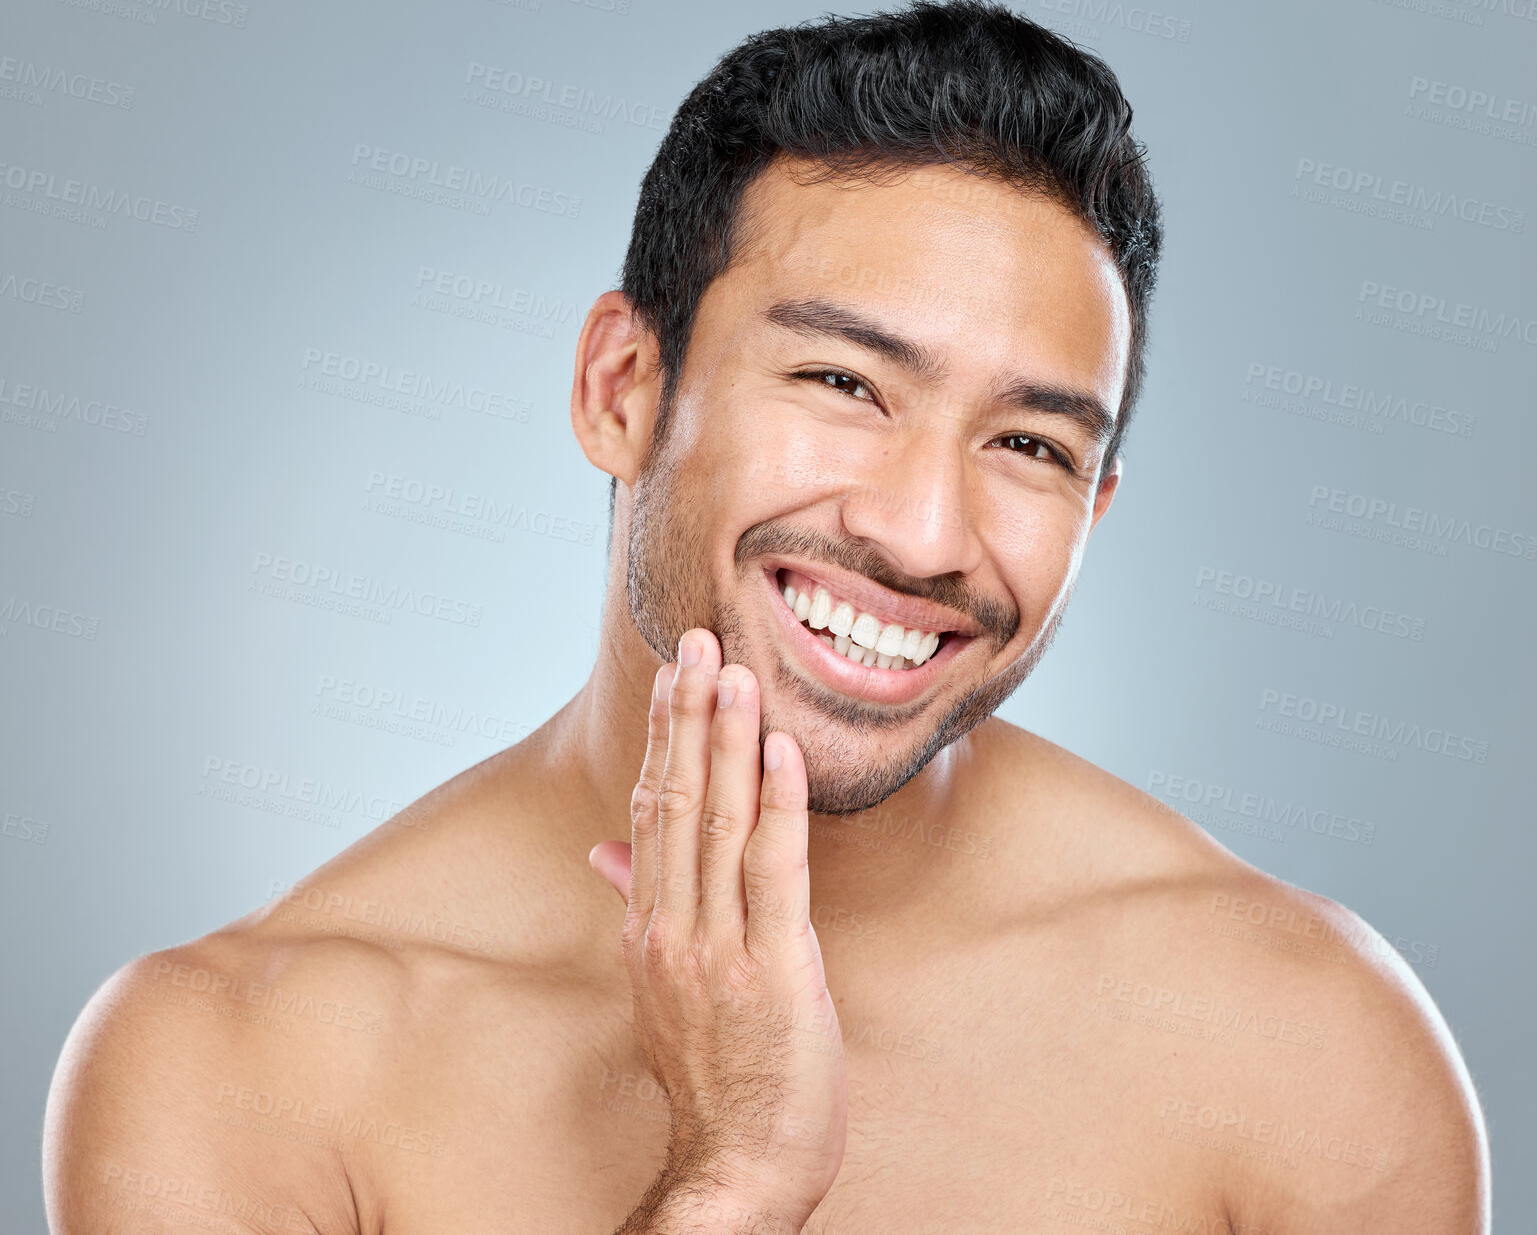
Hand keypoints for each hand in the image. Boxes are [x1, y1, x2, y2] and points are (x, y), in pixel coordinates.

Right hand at [590, 628, 847, 1228]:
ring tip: (734, 670)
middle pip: (675, 799)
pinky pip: (774, 870)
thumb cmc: (714, 1075)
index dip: (663, 736)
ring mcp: (717, 946)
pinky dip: (777, 803)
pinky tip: (781, 748)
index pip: (650, 809)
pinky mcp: (771, 968)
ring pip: (717, 821)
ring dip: (726, 739)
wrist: (736, 1167)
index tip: (675, 673)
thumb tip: (603, 851)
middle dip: (689, 714)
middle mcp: (671, 926)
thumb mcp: (661, 987)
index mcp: (648, 926)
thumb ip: (639, 908)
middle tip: (699, 639)